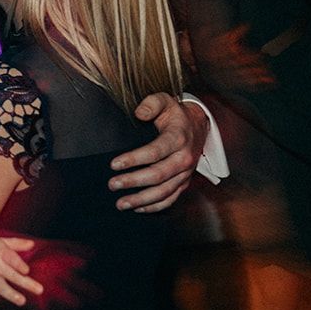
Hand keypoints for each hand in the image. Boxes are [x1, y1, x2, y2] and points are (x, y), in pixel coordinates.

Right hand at [0, 236, 42, 306]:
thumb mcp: (3, 242)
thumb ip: (18, 243)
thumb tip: (32, 244)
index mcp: (2, 254)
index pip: (12, 259)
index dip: (19, 264)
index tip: (26, 271)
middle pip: (12, 275)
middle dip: (25, 283)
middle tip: (39, 290)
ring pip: (0, 285)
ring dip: (11, 294)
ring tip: (21, 301)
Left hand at [109, 94, 207, 211]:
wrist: (198, 126)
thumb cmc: (175, 115)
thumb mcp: (165, 101)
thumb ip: (151, 104)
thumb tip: (139, 113)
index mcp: (178, 138)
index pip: (155, 152)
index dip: (134, 159)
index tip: (113, 164)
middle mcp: (184, 158)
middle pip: (158, 175)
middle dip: (133, 181)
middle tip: (112, 184)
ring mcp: (185, 173)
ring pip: (164, 192)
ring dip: (141, 200)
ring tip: (121, 203)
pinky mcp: (184, 183)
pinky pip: (171, 199)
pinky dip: (154, 206)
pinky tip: (138, 208)